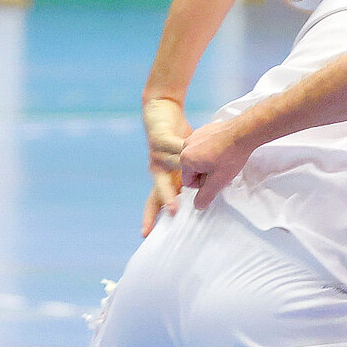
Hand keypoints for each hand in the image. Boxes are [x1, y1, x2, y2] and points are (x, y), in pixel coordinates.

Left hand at [141, 97, 191, 234]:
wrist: (161, 111)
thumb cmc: (176, 139)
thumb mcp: (185, 162)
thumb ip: (191, 178)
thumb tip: (201, 197)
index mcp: (164, 178)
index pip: (156, 201)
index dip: (151, 217)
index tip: (145, 235)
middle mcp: (157, 169)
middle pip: (158, 189)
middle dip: (166, 201)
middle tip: (172, 212)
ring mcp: (156, 154)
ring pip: (168, 169)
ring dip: (176, 176)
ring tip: (184, 181)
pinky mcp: (159, 139)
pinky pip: (174, 147)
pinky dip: (181, 151)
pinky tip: (186, 152)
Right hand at [178, 116, 256, 208]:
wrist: (244, 133)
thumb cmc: (231, 154)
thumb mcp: (218, 182)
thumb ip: (206, 196)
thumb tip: (198, 204)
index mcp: (186, 159)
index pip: (188, 182)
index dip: (203, 185)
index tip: (214, 180)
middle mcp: (186, 146)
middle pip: (193, 169)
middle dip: (206, 174)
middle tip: (221, 171)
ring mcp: (195, 136)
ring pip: (199, 158)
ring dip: (209, 163)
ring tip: (224, 161)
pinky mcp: (204, 130)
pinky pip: (204, 147)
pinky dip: (212, 151)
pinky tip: (224, 152)